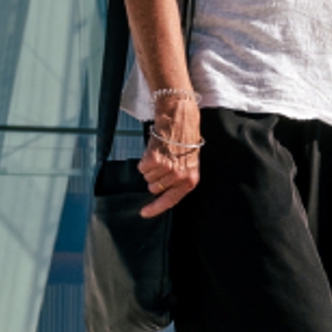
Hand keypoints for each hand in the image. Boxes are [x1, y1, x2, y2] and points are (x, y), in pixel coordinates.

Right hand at [138, 91, 202, 216]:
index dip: (156, 208)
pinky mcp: (154, 160)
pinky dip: (144, 159)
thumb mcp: (188, 162)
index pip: (170, 201)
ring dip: (151, 166)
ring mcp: (167, 169)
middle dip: (155, 177)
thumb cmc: (185, 138)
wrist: (180, 118)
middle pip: (155, 188)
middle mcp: (179, 177)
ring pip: (147, 177)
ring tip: (161, 153)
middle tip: (163, 161)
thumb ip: (178, 179)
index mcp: (190, 180)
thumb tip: (161, 190)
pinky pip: (142, 168)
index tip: (144, 213)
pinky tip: (155, 149)